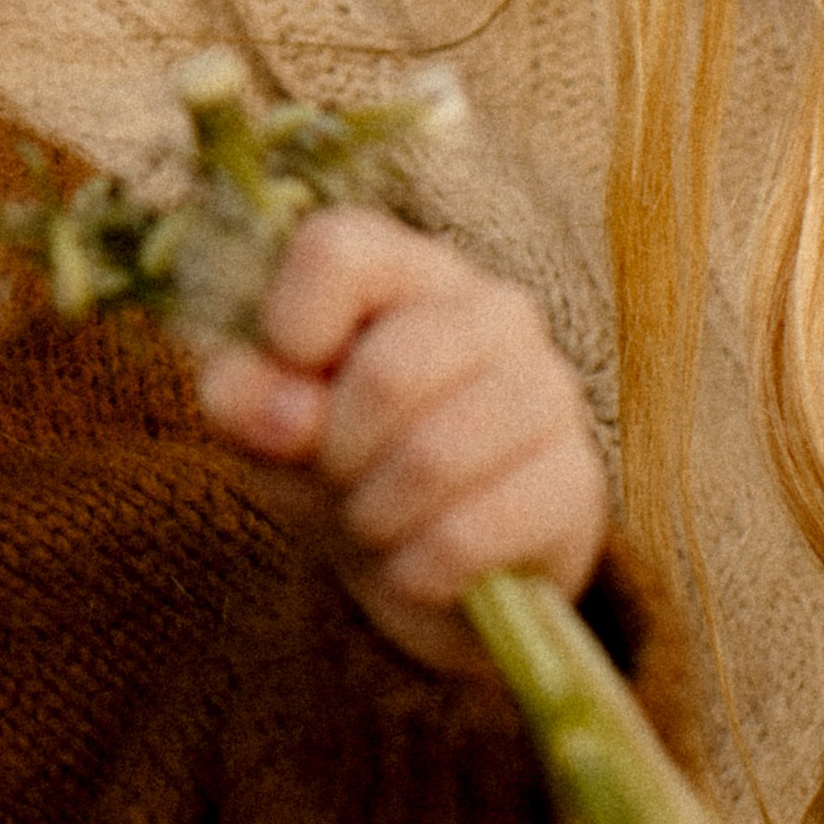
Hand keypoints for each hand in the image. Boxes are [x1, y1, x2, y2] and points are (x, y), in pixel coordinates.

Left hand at [192, 206, 606, 667]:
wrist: (431, 561)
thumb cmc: (339, 459)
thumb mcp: (268, 425)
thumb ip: (246, 399)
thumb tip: (280, 415)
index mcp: (403, 267)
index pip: (337, 251)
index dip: (289, 328)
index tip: (283, 391)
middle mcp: (492, 309)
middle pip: (389, 373)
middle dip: (335, 454)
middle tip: (331, 480)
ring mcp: (548, 390)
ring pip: (433, 460)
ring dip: (372, 517)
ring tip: (371, 522)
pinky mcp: (577, 482)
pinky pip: (470, 536)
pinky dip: (415, 571)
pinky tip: (415, 566)